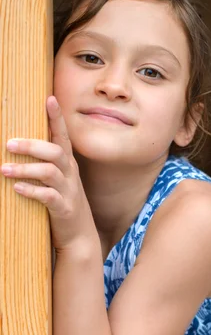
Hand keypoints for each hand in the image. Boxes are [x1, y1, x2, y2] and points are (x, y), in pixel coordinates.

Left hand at [1, 96, 96, 251]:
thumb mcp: (57, 180)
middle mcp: (70, 174)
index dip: (57, 118)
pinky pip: (49, 196)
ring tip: (4, 170)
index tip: (49, 99)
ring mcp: (69, 191)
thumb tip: (16, 145)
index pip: (62, 136)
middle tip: (8, 144)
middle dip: (31, 146)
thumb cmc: (62, 202)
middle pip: (54, 152)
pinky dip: (32, 191)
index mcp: (67, 163)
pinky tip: (17, 189)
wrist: (79, 236)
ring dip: (25, 169)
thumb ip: (43, 163)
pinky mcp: (64, 209)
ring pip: (49, 172)